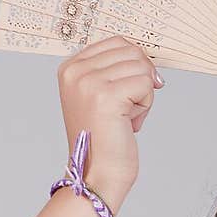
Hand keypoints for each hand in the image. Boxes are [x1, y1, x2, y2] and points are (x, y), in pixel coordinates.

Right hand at [57, 35, 164, 190]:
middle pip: (132, 52)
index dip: (135, 64)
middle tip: (128, 109)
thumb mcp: (100, 95)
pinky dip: (146, 106)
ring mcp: (89, 82)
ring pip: (141, 68)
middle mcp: (76, 71)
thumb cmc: (104, 139)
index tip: (131, 90)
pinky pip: (146, 84)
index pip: (117, 42)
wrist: (98, 173)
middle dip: (140, 80)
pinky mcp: (107, 96)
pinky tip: (130, 123)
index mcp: (70, 67)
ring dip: (144, 95)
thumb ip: (114, 70)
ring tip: (126, 117)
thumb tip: (146, 56)